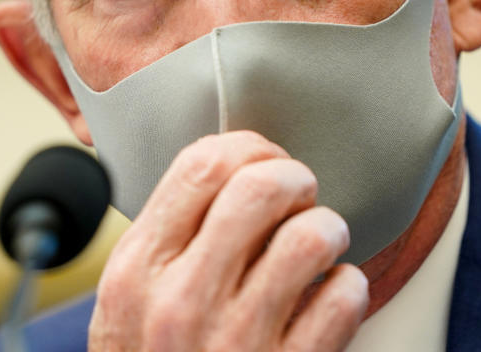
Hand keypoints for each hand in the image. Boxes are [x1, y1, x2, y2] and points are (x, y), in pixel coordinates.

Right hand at [88, 130, 368, 350]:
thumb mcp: (131, 305)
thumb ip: (166, 240)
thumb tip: (229, 164)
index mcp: (136, 273)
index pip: (202, 165)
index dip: (249, 148)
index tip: (264, 161)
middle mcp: (180, 303)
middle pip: (261, 187)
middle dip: (294, 178)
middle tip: (299, 196)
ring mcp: (237, 342)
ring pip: (311, 236)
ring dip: (328, 229)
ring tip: (320, 245)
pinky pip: (346, 296)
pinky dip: (349, 287)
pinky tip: (330, 298)